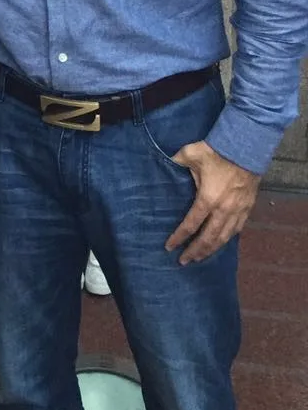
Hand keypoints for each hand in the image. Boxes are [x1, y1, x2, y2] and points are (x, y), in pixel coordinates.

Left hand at [165, 140, 259, 264]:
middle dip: (195, 251)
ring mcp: (237, 211)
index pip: (190, 225)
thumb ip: (174, 162)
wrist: (246, 147)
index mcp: (207, 199)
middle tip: (184, 261)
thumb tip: (161, 165)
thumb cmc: (215, 151)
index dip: (179, 237)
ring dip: (211, 249)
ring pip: (224, 237)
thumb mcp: (189, 154)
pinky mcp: (247, 208)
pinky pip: (237, 230)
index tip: (169, 247)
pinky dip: (227, 239)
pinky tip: (221, 242)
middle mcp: (223, 210)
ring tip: (200, 257)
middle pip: (208, 238)